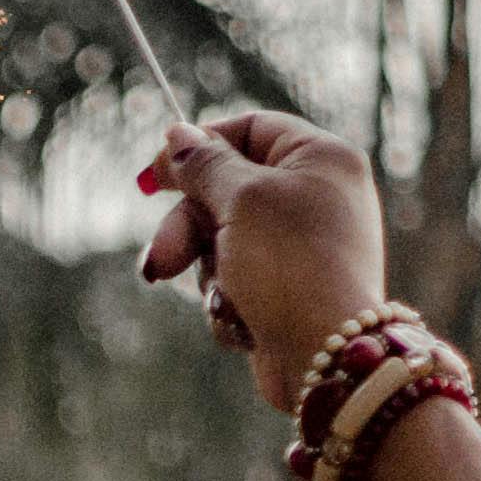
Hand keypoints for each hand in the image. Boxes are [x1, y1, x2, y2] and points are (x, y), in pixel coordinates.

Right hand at [142, 112, 385, 404]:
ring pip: (220, 241)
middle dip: (187, 230)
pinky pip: (234, 279)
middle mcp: (316, 195)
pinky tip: (243, 318)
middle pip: (223, 192)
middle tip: (161, 262)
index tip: (154, 175)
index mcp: (320, 158)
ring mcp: (300, 243)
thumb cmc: (290, 266)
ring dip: (206, 271)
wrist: (326, 351)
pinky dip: (227, 299)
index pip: (250, 129)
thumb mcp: (241, 200)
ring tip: (222, 297)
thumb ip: (205, 164)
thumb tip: (178, 134)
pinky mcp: (286, 287)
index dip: (199, 147)